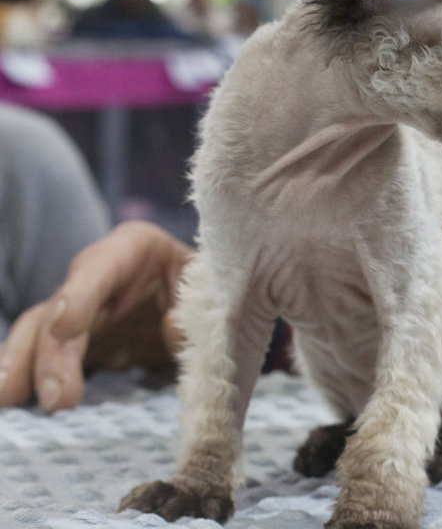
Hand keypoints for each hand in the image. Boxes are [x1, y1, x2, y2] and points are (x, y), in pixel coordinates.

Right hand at [0, 220, 191, 412]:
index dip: (80, 296)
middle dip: (53, 355)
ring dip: (22, 368)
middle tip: (58, 400)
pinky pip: (41, 358)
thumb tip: (175, 331)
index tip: (64, 328)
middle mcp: (93, 275)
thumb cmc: (205, 278)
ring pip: (36, 333)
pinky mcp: (74, 341)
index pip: (100, 267)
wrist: (198, 290)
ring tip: (9, 400)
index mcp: (133, 248)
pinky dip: (25, 379)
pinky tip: (11, 403)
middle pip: (59, 309)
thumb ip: (196, 303)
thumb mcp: (211, 282)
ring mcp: (78, 309)